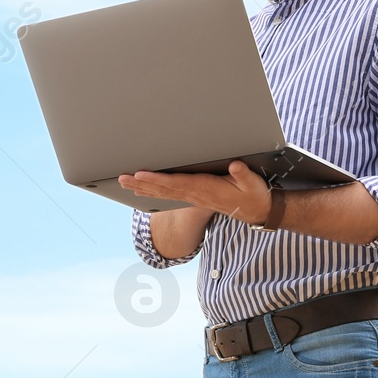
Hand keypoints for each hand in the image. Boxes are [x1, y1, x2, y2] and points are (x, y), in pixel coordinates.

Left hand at [117, 160, 273, 225]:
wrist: (256, 211)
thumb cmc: (252, 194)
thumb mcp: (252, 183)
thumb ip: (243, 174)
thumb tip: (235, 166)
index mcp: (205, 188)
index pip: (176, 183)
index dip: (157, 179)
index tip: (140, 175)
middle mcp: (195, 194)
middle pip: (163, 189)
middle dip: (141, 183)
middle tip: (121, 178)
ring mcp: (192, 197)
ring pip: (163, 194)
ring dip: (142, 188)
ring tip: (124, 183)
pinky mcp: (193, 198)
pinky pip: (168, 196)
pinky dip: (153, 192)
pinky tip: (141, 191)